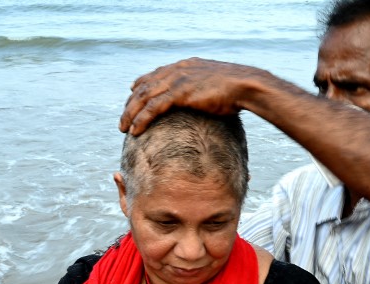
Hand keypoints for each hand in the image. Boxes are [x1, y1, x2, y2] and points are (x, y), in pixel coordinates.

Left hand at [119, 58, 262, 135]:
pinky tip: (135, 131)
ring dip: (130, 114)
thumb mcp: (216, 84)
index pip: (155, 74)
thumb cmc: (237, 89)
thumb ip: (204, 88)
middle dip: (130, 104)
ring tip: (123, 128)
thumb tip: (205, 99)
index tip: (132, 96)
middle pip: (143, 86)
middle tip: (123, 120)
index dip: (140, 86)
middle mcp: (177, 70)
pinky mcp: (179, 93)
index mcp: (185, 66)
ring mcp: (177, 80)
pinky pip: (153, 108)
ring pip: (143, 97)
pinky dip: (141, 119)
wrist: (246, 85)